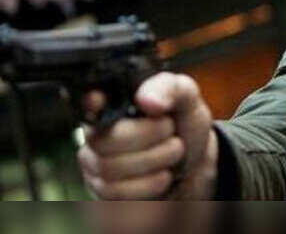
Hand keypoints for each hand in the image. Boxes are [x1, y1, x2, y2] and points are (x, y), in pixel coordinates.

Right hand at [78, 72, 216, 199]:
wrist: (196, 162)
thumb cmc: (182, 126)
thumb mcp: (186, 98)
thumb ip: (170, 89)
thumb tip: (146, 99)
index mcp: (112, 107)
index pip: (87, 104)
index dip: (90, 104)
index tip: (99, 100)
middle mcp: (96, 137)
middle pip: (105, 142)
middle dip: (149, 137)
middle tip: (171, 134)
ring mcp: (96, 169)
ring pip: (110, 172)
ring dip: (155, 162)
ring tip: (172, 153)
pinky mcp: (104, 197)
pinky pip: (117, 197)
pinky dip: (150, 186)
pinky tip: (161, 176)